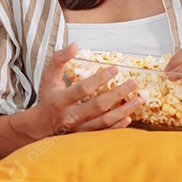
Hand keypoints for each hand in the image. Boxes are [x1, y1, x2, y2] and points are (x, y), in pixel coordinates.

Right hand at [27, 44, 141, 136]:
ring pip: (104, 121)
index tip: (115, 69)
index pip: (83, 89)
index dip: (100, 79)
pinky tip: (129, 118)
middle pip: (98, 106)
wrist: (43, 124)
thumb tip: (74, 45)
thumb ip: (59, 59)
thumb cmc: (49, 96)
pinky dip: (118, 126)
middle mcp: (70, 116)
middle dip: (118, 94)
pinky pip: (104, 132)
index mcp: (61, 100)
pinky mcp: (85, 136)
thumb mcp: (49, 75)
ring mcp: (79, 128)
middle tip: (134, 83)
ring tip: (138, 100)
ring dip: (123, 110)